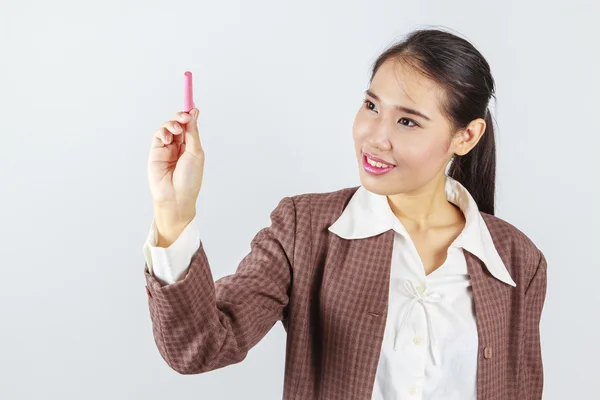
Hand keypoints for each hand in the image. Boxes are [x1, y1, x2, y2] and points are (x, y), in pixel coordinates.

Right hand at [148, 108, 203, 241]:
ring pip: (168, 127)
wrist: (175, 196)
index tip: (192, 105)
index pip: (190, 126)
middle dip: (181, 116)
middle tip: (184, 116)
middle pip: (179, 123)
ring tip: (177, 130)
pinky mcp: (155, 151)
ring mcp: (167, 149)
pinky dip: (163, 132)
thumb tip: (194, 113)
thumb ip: (192, 133)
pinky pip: (158, 134)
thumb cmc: (189, 179)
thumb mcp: (195, 153)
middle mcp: (179, 146)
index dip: (190, 115)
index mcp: (191, 147)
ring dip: (172, 123)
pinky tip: (168, 140)